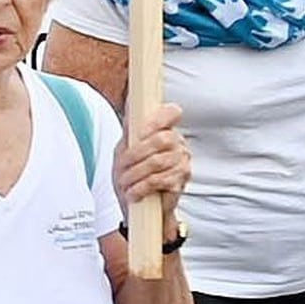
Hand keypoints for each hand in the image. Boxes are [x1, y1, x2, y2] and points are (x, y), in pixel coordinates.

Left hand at [114, 102, 189, 217]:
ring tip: (124, 182)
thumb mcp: (125, 147)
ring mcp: (182, 162)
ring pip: (157, 162)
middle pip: (161, 139)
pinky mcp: (180, 181)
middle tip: (122, 166)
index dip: (156, 119)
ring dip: (136, 174)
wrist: (136, 199)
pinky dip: (142, 187)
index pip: (172, 112)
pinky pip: (160, 180)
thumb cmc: (131, 171)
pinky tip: (133, 192)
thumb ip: (129, 129)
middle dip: (136, 154)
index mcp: (165, 129)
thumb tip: (131, 104)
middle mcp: (178, 143)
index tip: (139, 132)